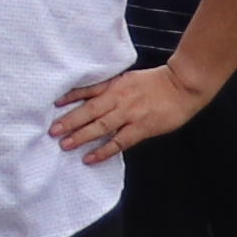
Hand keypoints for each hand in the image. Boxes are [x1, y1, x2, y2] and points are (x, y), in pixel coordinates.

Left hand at [54, 58, 213, 163]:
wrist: (183, 85)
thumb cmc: (157, 82)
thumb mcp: (130, 79)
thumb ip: (112, 88)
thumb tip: (91, 97)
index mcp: (116, 85)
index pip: (88, 90)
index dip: (70, 97)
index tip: (53, 104)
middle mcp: (119, 99)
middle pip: (89, 110)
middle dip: (70, 121)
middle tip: (52, 131)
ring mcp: (130, 114)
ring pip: (101, 126)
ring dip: (81, 136)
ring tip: (65, 144)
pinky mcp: (141, 128)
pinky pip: (118, 142)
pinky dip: (103, 151)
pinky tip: (90, 158)